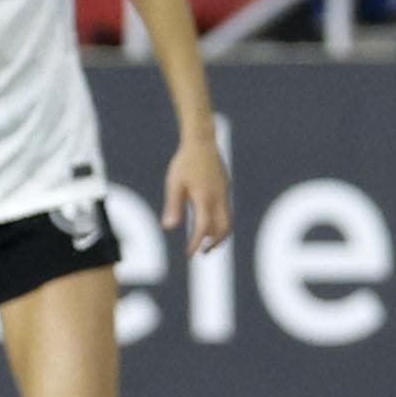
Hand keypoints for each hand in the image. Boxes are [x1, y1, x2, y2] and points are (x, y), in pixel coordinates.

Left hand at [163, 136, 229, 255]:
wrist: (202, 141)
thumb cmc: (184, 162)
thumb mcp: (174, 184)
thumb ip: (173, 206)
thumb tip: (168, 228)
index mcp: (204, 198)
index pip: (203, 228)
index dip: (196, 244)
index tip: (188, 255)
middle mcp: (218, 198)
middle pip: (223, 229)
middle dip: (214, 244)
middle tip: (203, 253)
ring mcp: (224, 193)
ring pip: (227, 221)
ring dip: (219, 234)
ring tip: (206, 242)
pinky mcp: (225, 188)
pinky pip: (226, 211)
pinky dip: (220, 222)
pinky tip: (209, 223)